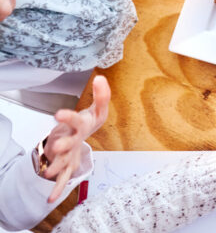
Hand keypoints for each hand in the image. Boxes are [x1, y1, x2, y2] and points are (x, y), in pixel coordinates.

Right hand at [42, 75, 109, 202]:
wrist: (71, 137)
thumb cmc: (85, 122)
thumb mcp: (97, 109)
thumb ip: (101, 95)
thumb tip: (102, 79)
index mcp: (78, 124)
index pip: (75, 119)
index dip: (68, 117)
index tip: (58, 114)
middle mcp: (69, 139)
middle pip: (66, 142)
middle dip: (61, 144)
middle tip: (55, 146)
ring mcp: (66, 154)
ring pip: (61, 161)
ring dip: (56, 166)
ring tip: (49, 173)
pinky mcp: (67, 166)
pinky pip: (63, 179)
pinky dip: (57, 189)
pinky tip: (50, 199)